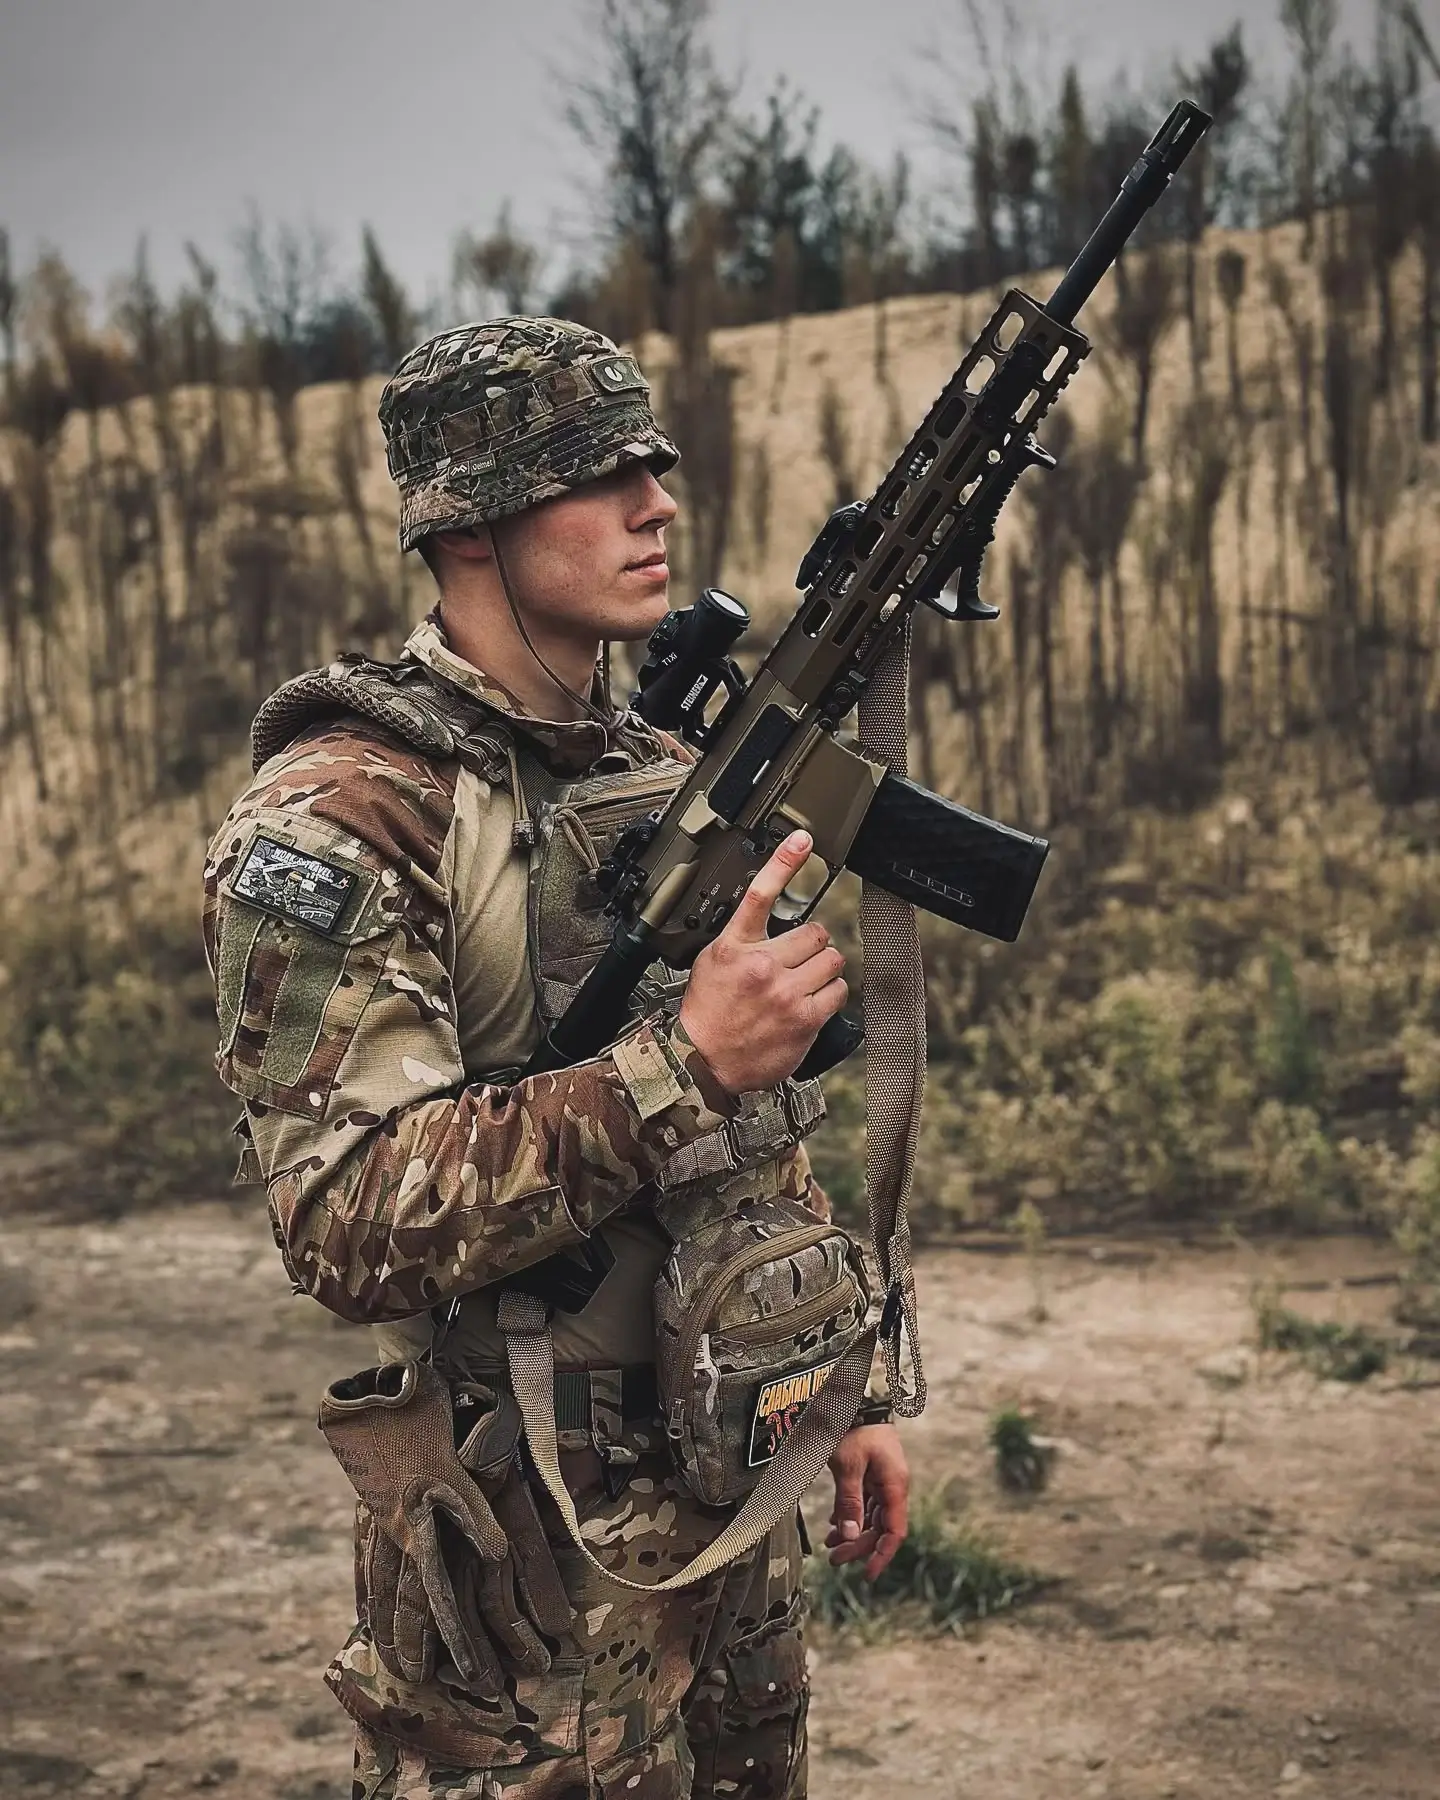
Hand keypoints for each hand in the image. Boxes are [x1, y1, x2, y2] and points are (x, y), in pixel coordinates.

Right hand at [678, 830, 847, 1096]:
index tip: (802, 838)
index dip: (784, 862)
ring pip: (832, 961)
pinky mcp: (804, 1019)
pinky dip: (830, 995)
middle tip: (799, 960)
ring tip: (804, 983)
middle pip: (815, 933)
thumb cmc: (706, 1014)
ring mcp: (786, 993)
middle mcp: (763, 966)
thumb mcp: (711, 963)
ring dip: (823, 969)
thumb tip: (769, 926)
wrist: (702, 1062)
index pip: (761, 894)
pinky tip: (811, 1002)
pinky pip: (837, 992)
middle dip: (811, 945)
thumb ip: (741, 940)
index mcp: (735, 947)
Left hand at [825, 1423, 908, 1580]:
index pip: (895, 1531)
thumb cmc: (853, 1427)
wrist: (855, 1396)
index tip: (865, 1574)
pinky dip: (851, 1515)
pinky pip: (865, 1502)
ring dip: (853, 1532)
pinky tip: (835, 1524)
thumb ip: (850, 1501)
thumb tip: (850, 1536)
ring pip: (872, 1516)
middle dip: (859, 1546)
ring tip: (831, 1545)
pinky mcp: (872, 1472)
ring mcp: (883, 1479)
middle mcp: (893, 1485)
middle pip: (881, 1527)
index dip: (882, 1555)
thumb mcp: (848, 1465)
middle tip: (834, 1559)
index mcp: (895, 1485)